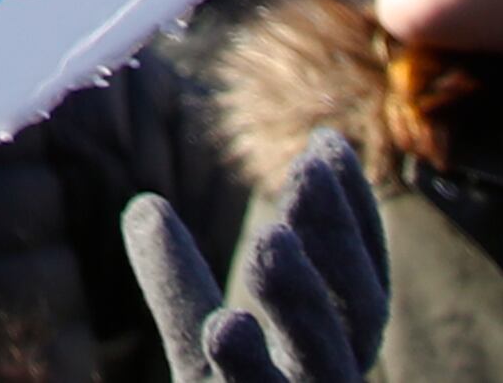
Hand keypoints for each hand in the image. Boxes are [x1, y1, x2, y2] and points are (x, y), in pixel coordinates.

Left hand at [126, 132, 389, 382]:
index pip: (358, 280)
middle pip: (355, 313)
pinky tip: (227, 326)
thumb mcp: (199, 346)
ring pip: (324, 363)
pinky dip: (247, 366)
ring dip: (301, 298)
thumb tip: (143, 205)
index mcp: (326, 354)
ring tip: (270, 238)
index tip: (328, 143)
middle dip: (337, 241)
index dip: (354, 216)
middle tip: (307, 171)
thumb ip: (179, 283)